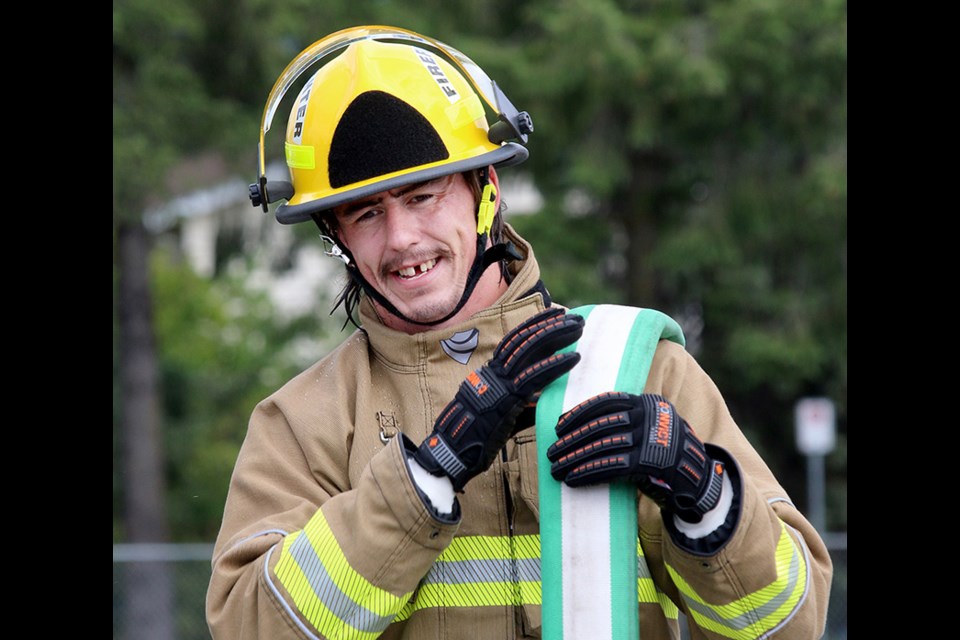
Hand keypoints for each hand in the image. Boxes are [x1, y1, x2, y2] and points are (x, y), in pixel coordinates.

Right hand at [414, 307, 583, 491]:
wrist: (452, 453)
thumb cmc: (475, 440)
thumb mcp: (501, 416)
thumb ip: (524, 405)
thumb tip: (546, 400)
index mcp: (490, 373)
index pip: (514, 341)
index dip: (535, 325)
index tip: (555, 316)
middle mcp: (492, 372)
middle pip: (523, 339)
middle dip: (550, 325)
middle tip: (575, 318)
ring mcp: (497, 383)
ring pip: (529, 350)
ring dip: (556, 336)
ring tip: (578, 328)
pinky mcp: (505, 398)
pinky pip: (533, 377)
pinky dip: (555, 365)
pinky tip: (573, 358)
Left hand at [546, 392, 723, 522]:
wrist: (700, 481)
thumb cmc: (667, 456)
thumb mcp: (652, 428)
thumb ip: (628, 422)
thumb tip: (585, 427)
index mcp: (648, 404)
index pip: (607, 402)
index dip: (580, 413)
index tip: (559, 425)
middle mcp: (649, 418)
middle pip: (601, 426)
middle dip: (572, 439)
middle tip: (552, 451)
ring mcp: (650, 439)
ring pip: (602, 446)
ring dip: (575, 459)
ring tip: (556, 468)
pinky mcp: (648, 463)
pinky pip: (610, 467)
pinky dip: (588, 473)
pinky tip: (572, 479)